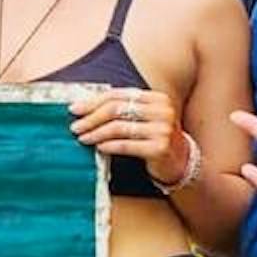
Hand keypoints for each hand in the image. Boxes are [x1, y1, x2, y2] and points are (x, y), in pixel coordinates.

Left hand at [69, 87, 191, 187]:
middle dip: (91, 118)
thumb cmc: (156, 137)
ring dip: (96, 133)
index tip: (75, 109)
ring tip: (83, 138)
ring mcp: (162, 129)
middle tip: (75, 126)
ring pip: (119, 128)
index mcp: (156, 98)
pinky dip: (109, 146)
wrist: (182, 161)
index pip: (118, 95)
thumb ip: (123, 110)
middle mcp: (162, 110)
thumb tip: (85, 108)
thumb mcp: (144, 118)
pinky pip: (126, 145)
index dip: (94, 101)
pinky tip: (98, 147)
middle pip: (116, 109)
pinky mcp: (160, 148)